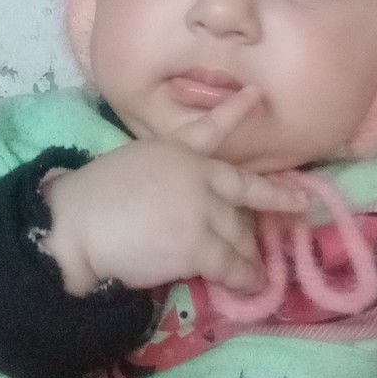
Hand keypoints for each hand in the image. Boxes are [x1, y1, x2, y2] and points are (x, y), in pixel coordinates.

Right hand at [41, 87, 306, 296]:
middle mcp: (197, 174)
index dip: (236, 110)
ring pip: (238, 233)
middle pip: (246, 186)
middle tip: (300, 202)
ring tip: (256, 265)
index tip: (257, 94)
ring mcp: (201, 209)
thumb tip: (175, 199)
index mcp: (174, 150)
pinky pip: (232, 265)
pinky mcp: (199, 244)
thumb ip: (161, 174)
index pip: (210, 128)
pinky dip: (245, 276)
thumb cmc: (89, 198)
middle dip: (277, 196)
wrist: (76, 226)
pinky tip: (254, 283)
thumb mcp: (130, 164)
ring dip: (248, 251)